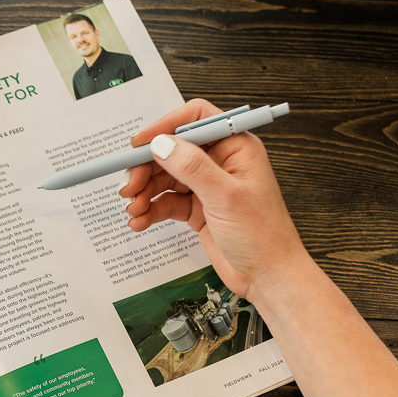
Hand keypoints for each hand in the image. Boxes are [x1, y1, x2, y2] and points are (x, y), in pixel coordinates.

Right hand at [119, 98, 310, 302]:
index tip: (139, 144)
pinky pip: (167, 202)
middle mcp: (220, 162)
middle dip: (147, 167)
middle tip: (130, 187)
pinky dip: (150, 210)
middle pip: (173, 150)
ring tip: (134, 209)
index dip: (165, 127)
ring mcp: (208, 186)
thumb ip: (193, 167)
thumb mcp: (226, 197)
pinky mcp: (198, 209)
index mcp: (236, 147)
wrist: (268, 276)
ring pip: (166, 177)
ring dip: (145, 191)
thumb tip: (162, 144)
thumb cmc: (262, 236)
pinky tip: (140, 221)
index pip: (195, 120)